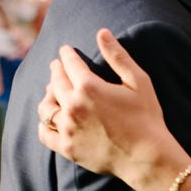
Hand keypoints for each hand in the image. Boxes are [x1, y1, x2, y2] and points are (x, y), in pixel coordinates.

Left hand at [37, 31, 178, 188]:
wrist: (147, 157)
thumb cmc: (147, 118)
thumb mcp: (138, 81)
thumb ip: (118, 56)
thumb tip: (102, 32)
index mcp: (89, 87)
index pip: (70, 63)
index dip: (66, 54)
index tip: (65, 50)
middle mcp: (73, 106)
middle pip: (55, 82)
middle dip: (56, 71)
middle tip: (56, 66)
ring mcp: (68, 129)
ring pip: (46, 107)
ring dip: (47, 95)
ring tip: (51, 91)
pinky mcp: (67, 148)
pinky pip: (45, 133)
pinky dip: (44, 124)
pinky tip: (47, 119)